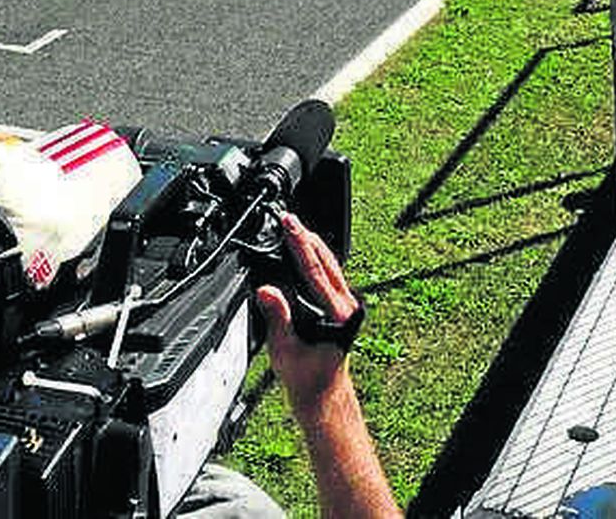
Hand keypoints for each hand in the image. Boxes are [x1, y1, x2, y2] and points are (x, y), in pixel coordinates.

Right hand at [256, 213, 360, 415]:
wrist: (323, 397)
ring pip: (330, 265)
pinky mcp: (342, 308)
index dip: (299, 244)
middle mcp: (348, 308)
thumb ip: (277, 318)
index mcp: (339, 316)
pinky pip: (329, 274)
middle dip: (306, 237)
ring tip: (293, 227)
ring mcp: (348, 307)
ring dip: (311, 244)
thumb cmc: (307, 380)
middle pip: (326, 261)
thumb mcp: (285, 351)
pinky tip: (303, 249)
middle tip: (288, 217)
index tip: (288, 225)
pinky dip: (315, 258)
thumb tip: (267, 291)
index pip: (316, 270)